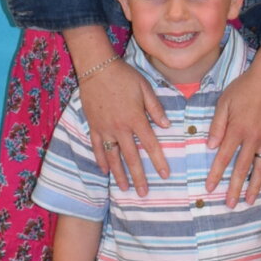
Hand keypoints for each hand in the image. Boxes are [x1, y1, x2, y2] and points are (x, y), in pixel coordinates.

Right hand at [77, 54, 168, 195]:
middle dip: (139, 177)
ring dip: (119, 174)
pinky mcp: (93, 126)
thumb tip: (167, 126)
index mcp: (135, 118)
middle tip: (143, 193)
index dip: (159, 161)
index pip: (150, 144)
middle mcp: (120, 128)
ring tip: (124, 189)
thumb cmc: (124, 75)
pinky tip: (105, 171)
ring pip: (113, 157)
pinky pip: (97, 147)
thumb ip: (155, 108)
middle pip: (131, 157)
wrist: (96, 67)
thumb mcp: (145, 88)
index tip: (165, 175)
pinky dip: (101, 160)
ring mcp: (105, 128)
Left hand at [207, 46, 260, 205]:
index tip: (208, 188)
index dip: (215, 174)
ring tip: (249, 201)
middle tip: (230, 205)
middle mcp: (253, 138)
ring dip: (254, 186)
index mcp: (237, 130)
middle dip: (235, 188)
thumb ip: (217, 125)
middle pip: (242, 168)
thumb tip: (211, 146)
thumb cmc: (244, 88)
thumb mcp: (224, 102)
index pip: (224, 157)